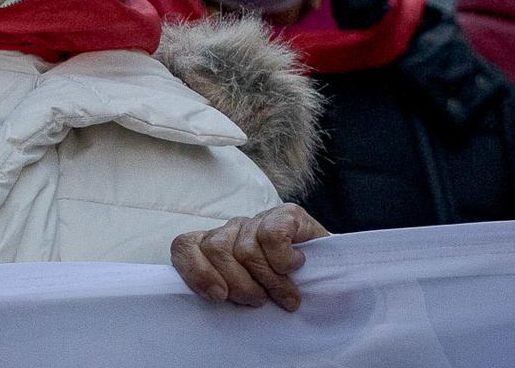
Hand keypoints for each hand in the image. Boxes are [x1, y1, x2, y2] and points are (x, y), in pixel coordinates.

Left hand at [171, 203, 328, 310]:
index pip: (184, 246)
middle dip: (239, 284)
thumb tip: (212, 297)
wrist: (331, 279)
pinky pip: (272, 236)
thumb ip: (223, 291)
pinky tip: (294, 266)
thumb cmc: (280, 292)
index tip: (218, 296)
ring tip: (284, 295)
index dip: (196, 271)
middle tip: (259, 300)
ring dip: (268, 280)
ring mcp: (258, 219)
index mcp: (215, 247)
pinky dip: (283, 260)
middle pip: (216, 250)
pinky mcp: (287, 214)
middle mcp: (233, 229)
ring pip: (246, 249)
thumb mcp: (246, 296)